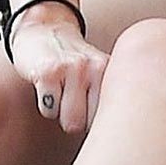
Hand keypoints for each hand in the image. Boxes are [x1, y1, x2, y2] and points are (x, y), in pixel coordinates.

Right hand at [9, 8, 107, 134]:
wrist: (45, 28)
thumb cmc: (73, 61)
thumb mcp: (98, 72)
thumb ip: (110, 96)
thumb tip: (120, 136)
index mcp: (111, 70)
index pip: (117, 114)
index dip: (104, 124)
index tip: (100, 121)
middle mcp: (95, 67)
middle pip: (91, 123)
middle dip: (81, 120)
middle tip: (75, 101)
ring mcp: (72, 68)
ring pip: (70, 120)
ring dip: (62, 112)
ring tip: (62, 92)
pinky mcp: (48, 72)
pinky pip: (49, 110)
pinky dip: (47, 105)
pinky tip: (49, 88)